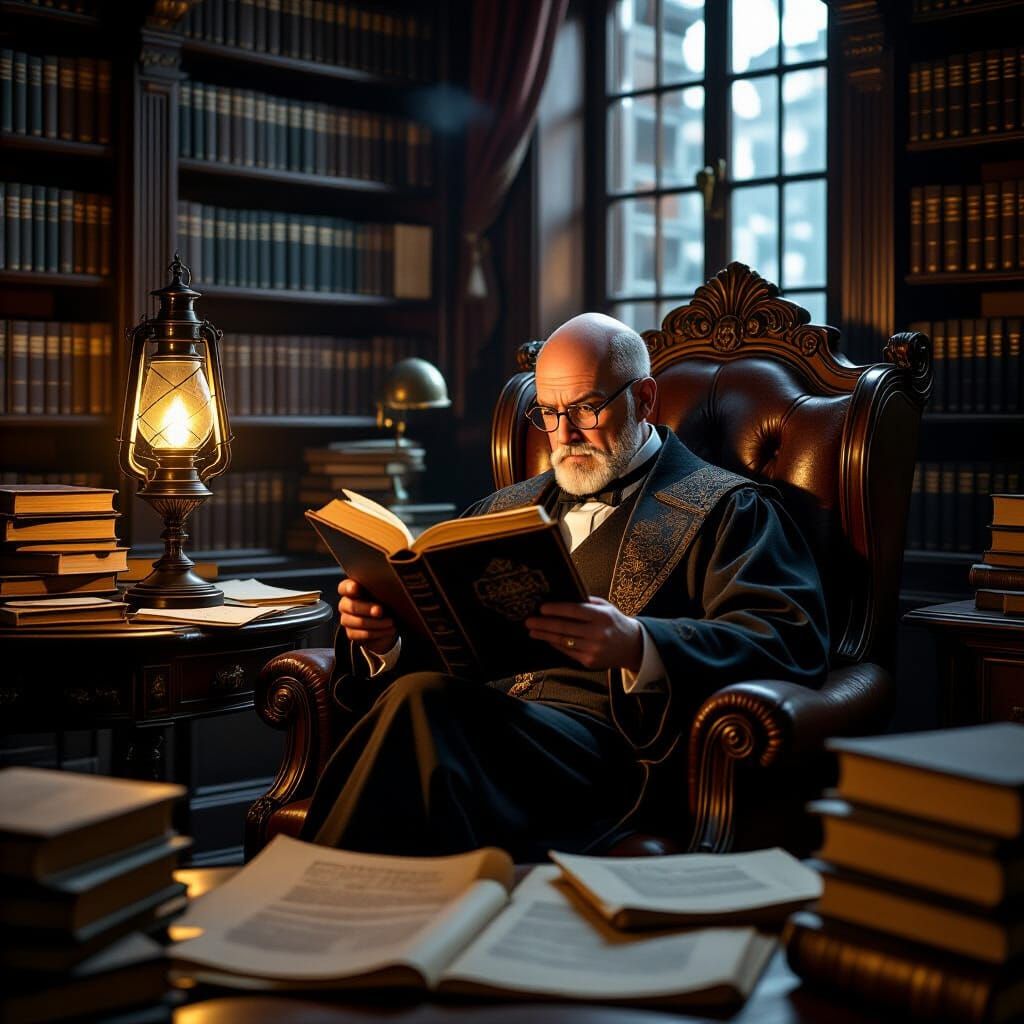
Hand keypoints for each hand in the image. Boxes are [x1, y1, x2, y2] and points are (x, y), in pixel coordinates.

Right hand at [337, 578, 397, 654]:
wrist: (385, 621)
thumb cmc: (383, 600)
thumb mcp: (382, 593)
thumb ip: (379, 589)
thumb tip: (383, 595)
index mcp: (350, 590)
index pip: (344, 587)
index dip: (349, 587)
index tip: (356, 587)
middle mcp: (345, 604)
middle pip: (352, 606)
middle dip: (367, 609)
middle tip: (380, 610)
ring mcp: (346, 619)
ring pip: (359, 622)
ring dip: (377, 623)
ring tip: (391, 622)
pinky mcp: (351, 633)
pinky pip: (363, 635)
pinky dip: (378, 632)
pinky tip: (389, 630)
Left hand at [525, 596, 643, 672]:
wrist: (631, 646)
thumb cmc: (613, 622)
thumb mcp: (605, 607)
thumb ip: (586, 602)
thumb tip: (560, 597)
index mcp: (602, 616)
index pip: (574, 610)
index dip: (556, 609)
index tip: (541, 608)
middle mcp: (598, 633)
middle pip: (564, 627)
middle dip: (543, 624)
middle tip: (528, 620)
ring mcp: (593, 649)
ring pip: (563, 641)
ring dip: (544, 635)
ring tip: (532, 631)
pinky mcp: (589, 661)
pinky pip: (567, 651)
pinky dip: (555, 644)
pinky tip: (546, 638)